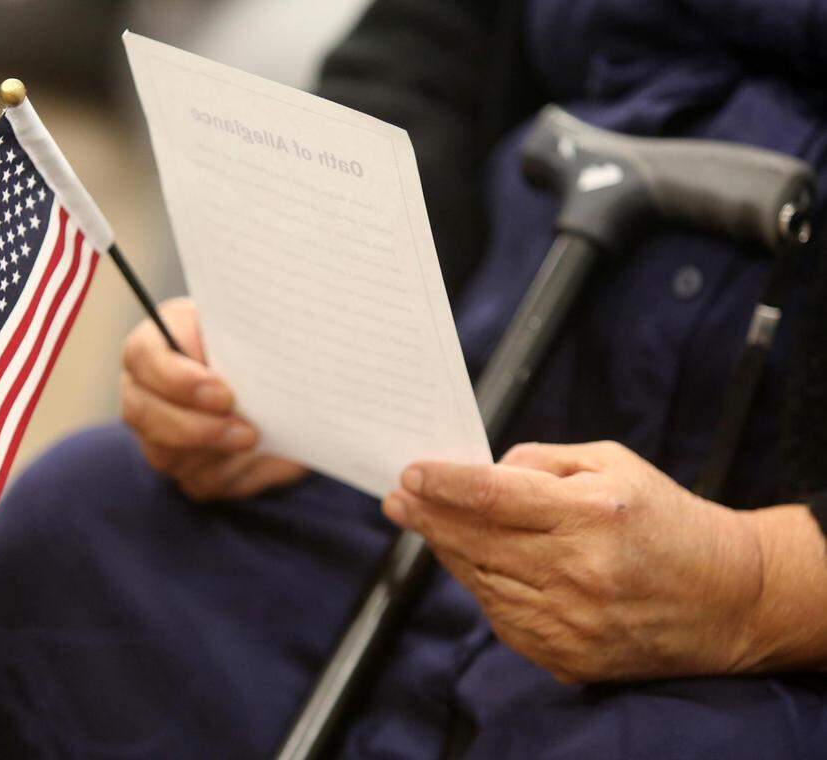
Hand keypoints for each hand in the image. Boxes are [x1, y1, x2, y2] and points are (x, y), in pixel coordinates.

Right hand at [120, 297, 307, 500]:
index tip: (222, 392)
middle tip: (244, 428)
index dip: (176, 378)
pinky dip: (231, 473)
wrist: (282, 384)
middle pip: (143, 414)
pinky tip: (257, 456)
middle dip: (196, 427)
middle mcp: (144, 391)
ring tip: (254, 438)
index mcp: (156, 344)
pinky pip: (197, 481)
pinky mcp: (185, 469)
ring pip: (166, 455)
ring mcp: (157, 435)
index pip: (141, 356)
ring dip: (215, 451)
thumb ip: (241, 336)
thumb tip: (255, 352)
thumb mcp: (251, 331)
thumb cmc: (257, 346)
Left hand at [382, 441, 763, 682]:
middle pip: (476, 542)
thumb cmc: (666, 519)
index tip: (410, 474)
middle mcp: (579, 572)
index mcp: (592, 515)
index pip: (493, 498)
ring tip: (424, 523)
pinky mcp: (568, 657)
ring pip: (481, 582)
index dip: (444, 486)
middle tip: (398, 498)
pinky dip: (479, 587)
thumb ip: (542, 462)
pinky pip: (502, 618)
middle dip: (428, 517)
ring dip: (446, 551)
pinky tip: (466, 562)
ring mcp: (572, 623)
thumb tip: (481, 471)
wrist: (729, 598)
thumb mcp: (613, 464)